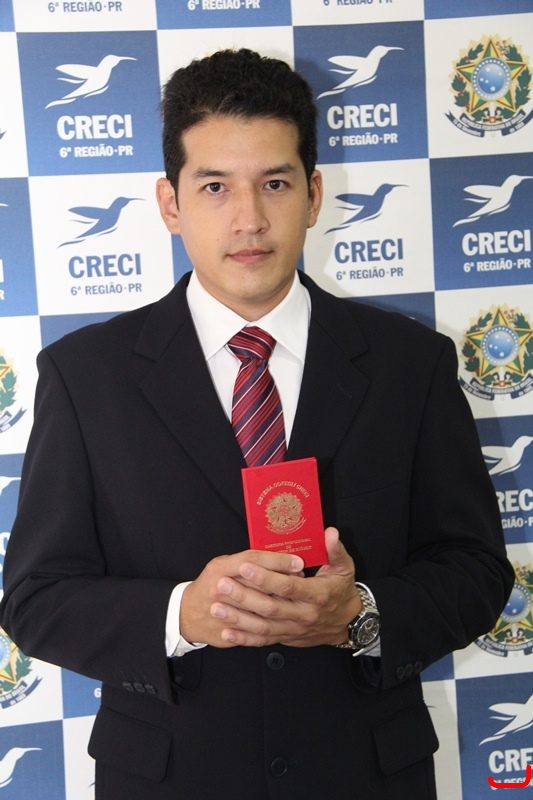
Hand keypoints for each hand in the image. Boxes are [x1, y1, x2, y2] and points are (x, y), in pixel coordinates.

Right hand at [179, 549, 304, 647]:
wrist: (188, 614)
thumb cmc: (211, 584)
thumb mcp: (224, 563)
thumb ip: (248, 560)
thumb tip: (278, 557)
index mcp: (221, 568)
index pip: (254, 560)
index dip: (278, 561)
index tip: (297, 561)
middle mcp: (220, 588)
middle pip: (260, 584)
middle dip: (284, 581)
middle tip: (301, 578)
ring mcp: (224, 611)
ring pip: (260, 608)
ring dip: (281, 602)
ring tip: (296, 597)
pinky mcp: (229, 630)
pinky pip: (254, 630)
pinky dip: (271, 624)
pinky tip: (282, 620)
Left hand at [209, 527, 360, 647]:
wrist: (348, 623)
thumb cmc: (342, 591)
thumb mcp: (345, 568)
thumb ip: (335, 550)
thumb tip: (330, 533)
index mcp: (317, 595)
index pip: (288, 586)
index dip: (266, 578)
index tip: (246, 566)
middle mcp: (304, 615)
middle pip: (270, 607)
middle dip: (244, 596)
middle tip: (222, 584)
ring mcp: (294, 629)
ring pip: (263, 626)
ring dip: (238, 618)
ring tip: (217, 607)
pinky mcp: (287, 637)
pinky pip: (264, 640)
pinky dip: (244, 638)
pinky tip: (227, 632)